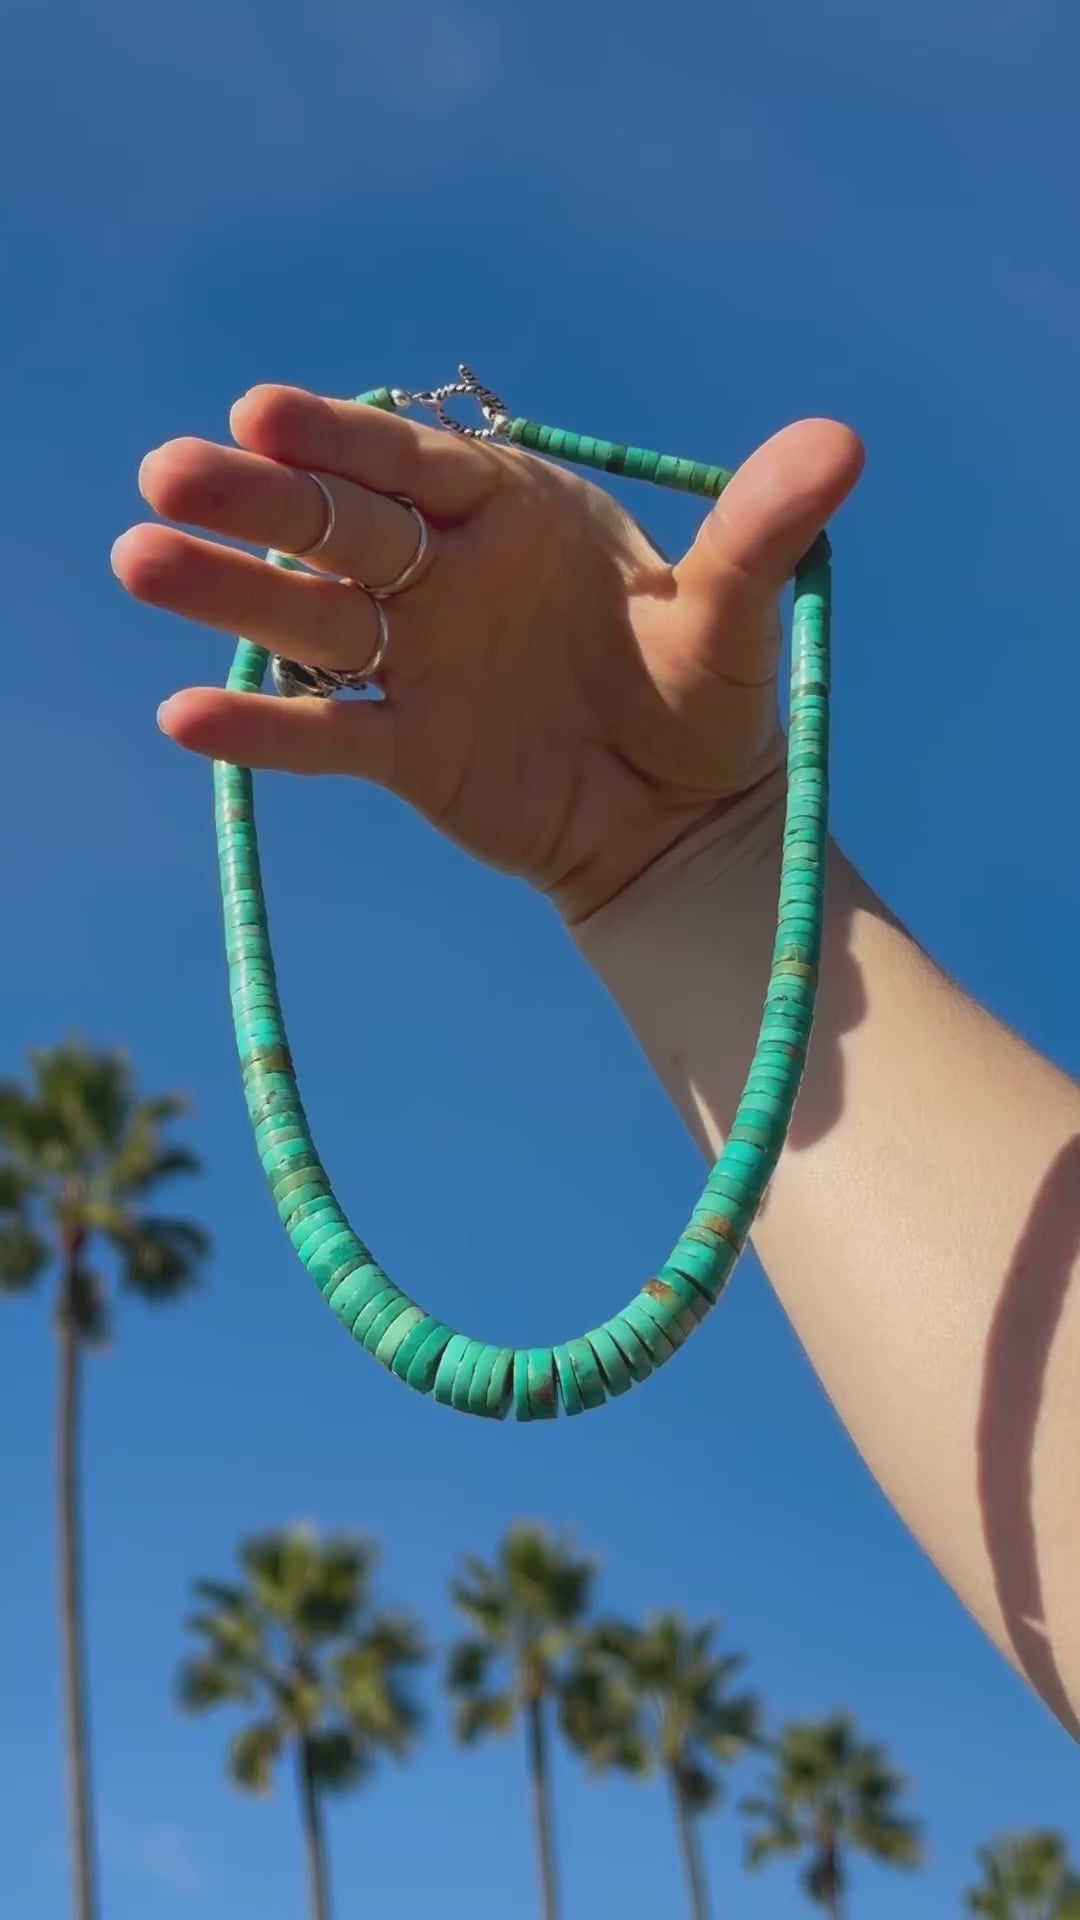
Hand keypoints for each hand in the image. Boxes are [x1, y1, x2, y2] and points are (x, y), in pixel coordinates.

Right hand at [113, 386, 862, 920]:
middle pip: (338, 528)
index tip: (264, 411)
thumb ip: (759, 530)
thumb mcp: (737, 616)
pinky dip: (266, 727)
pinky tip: (187, 715)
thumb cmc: (709, 703)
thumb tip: (841, 445)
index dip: (342, 437)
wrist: (685, 826)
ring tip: (138, 560)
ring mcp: (419, 662)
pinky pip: (328, 735)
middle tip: (168, 473)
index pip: (414, 463)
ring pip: (311, 618)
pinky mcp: (408, 750)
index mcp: (513, 514)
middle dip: (258, 502)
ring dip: (229, 592)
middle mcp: (446, 574)